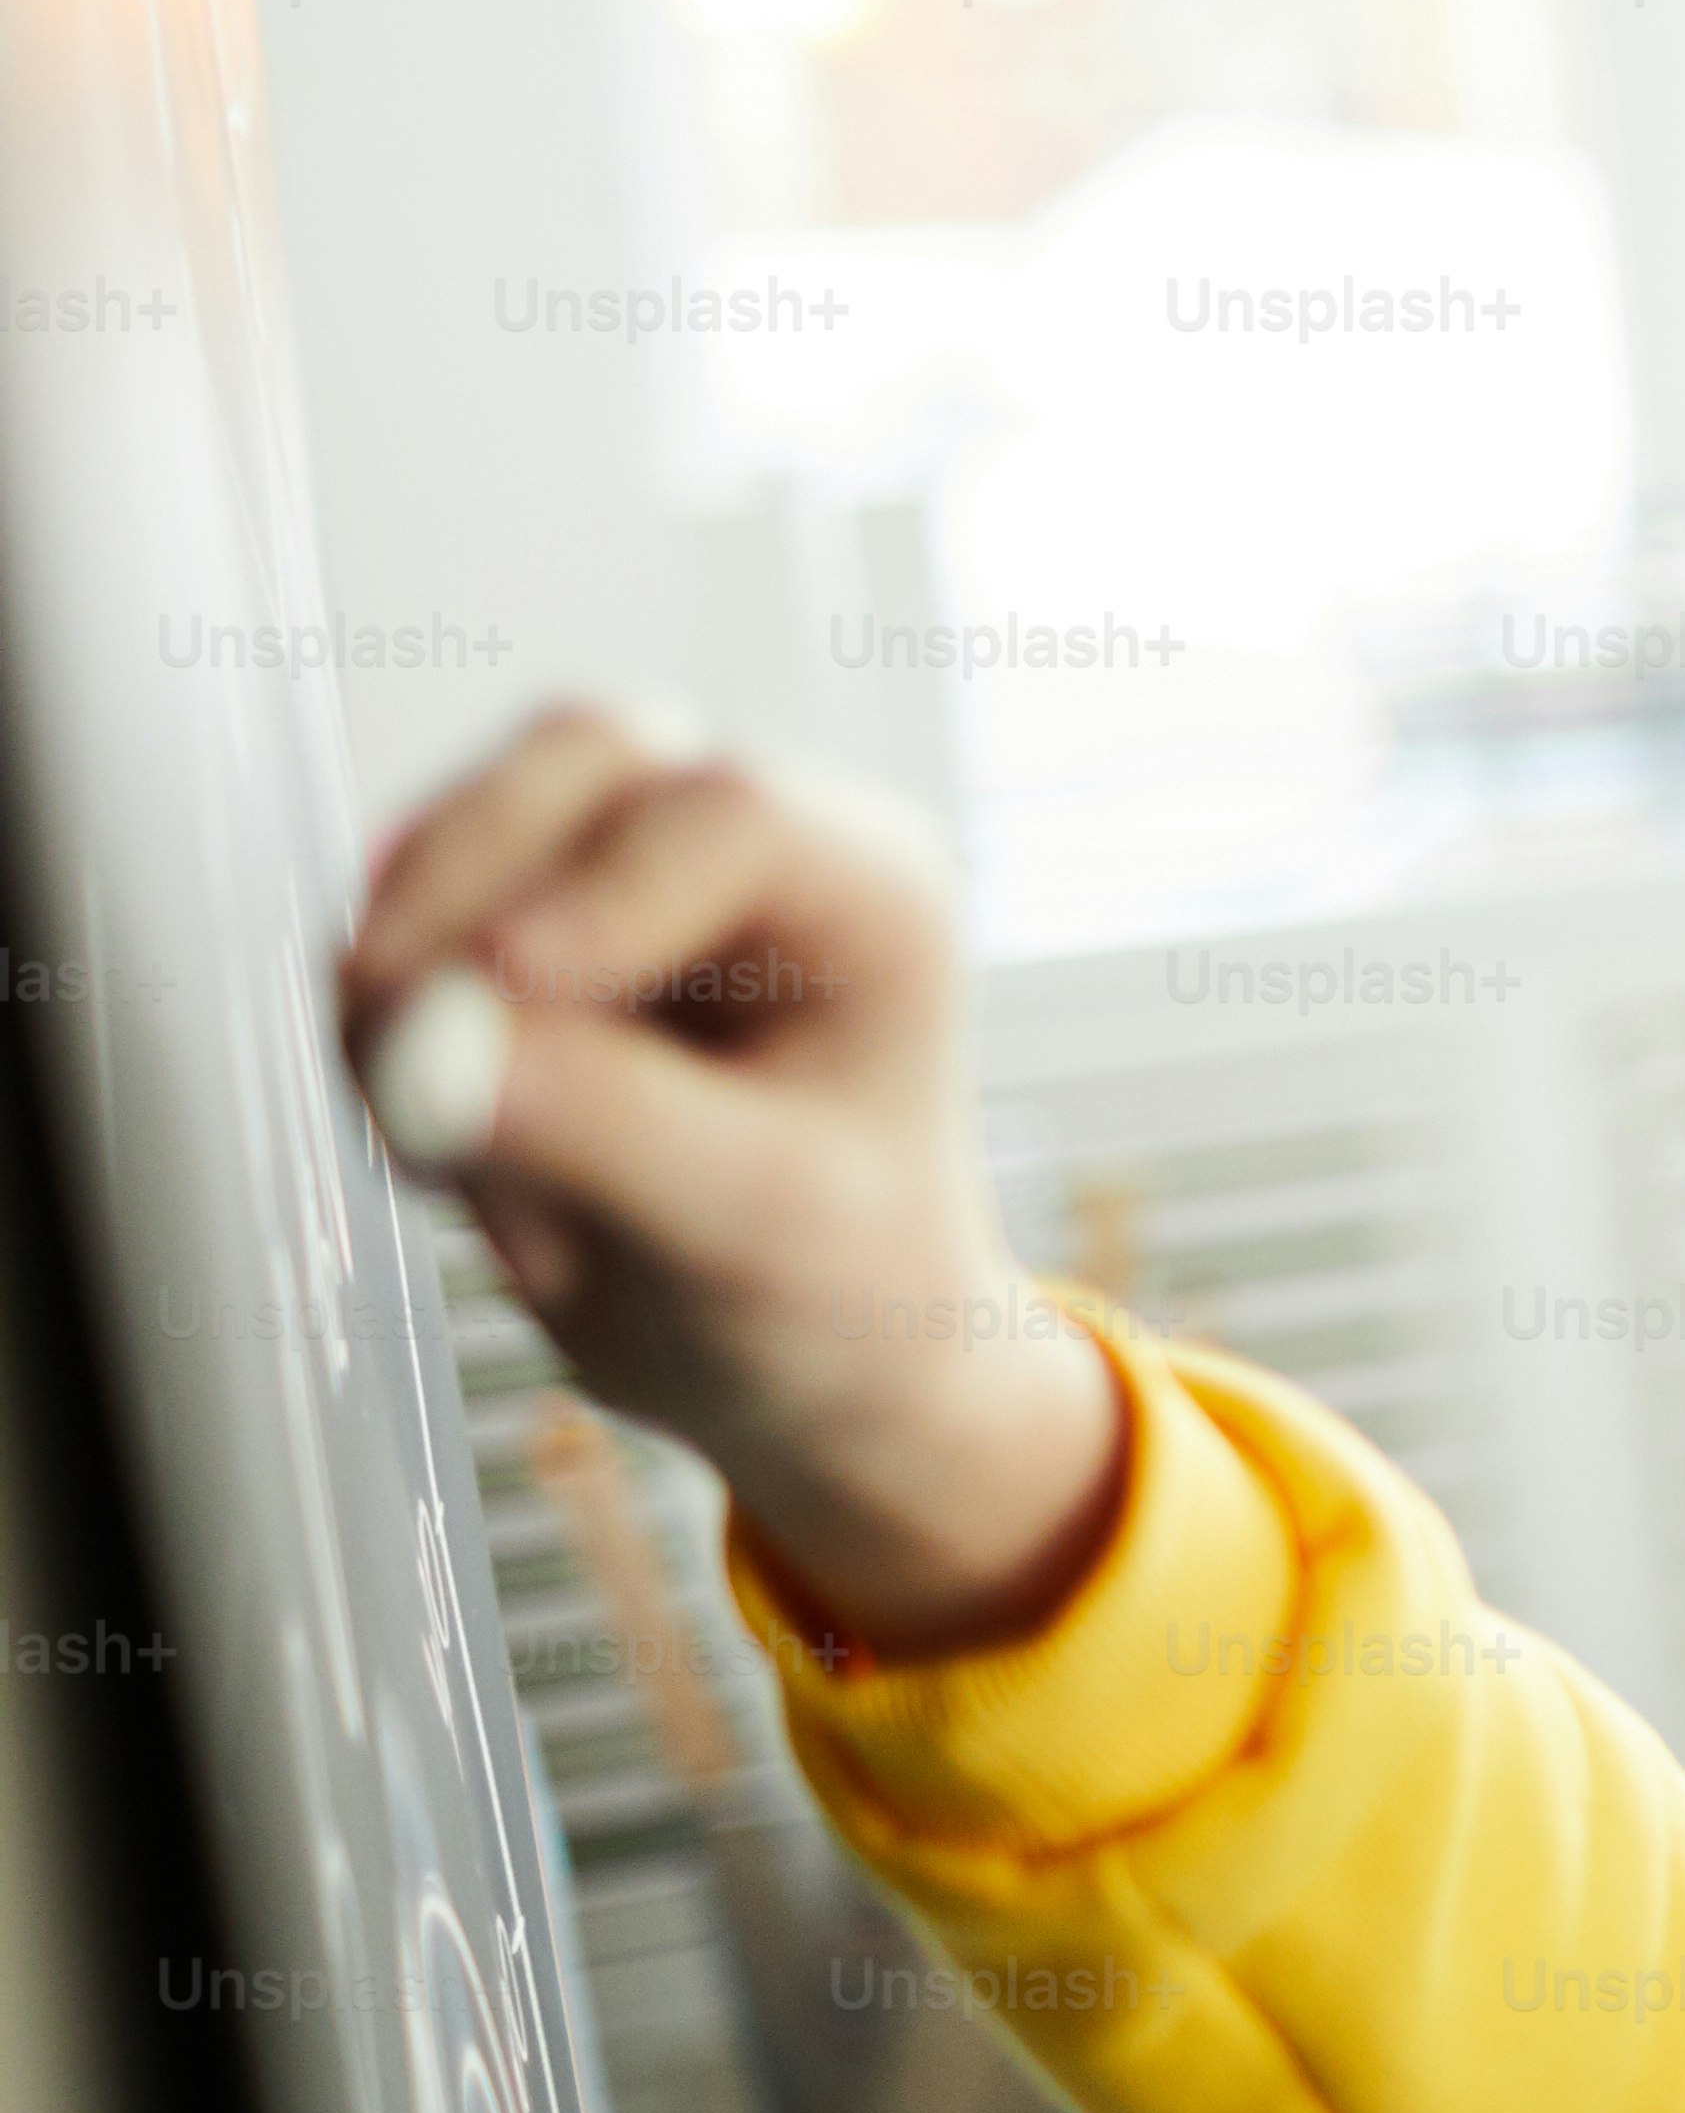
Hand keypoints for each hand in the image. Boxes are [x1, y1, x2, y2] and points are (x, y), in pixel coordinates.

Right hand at [336, 703, 1123, 1656]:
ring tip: (438, 1148)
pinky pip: (400, 914)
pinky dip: (384, 1014)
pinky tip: (438, 1145)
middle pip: (585, 759)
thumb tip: (432, 1044)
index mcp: (872, 891)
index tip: (504, 987)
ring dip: (412, 966)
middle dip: (466, 894)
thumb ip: (606, 1128)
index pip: (733, 813)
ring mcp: (624, 866)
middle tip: (387, 1042)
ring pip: (469, 825)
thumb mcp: (756, 1231)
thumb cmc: (838, 1286)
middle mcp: (755, 847)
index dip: (600, 886)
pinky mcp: (514, 918)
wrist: (795, 1353)